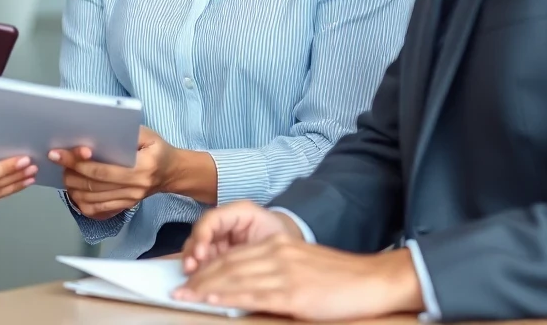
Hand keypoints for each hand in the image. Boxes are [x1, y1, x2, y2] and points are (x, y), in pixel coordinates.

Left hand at [49, 127, 179, 219]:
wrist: (172, 172)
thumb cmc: (157, 149)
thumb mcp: (148, 135)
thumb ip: (127, 132)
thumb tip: (98, 131)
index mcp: (141, 169)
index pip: (101, 170)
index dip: (77, 162)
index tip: (59, 153)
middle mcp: (134, 189)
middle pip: (92, 186)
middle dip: (70, 173)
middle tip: (57, 159)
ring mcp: (129, 201)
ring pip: (91, 199)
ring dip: (72, 187)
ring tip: (64, 172)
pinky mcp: (124, 207)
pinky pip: (97, 210)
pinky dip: (81, 202)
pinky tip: (74, 190)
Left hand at [174, 236, 423, 319]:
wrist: (370, 280)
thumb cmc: (336, 279)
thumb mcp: (300, 267)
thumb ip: (272, 272)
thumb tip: (244, 288)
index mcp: (276, 246)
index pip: (232, 256)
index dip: (207, 268)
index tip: (188, 279)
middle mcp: (275, 254)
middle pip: (228, 265)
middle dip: (200, 278)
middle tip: (176, 289)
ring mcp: (283, 272)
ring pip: (235, 278)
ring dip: (207, 288)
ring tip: (185, 295)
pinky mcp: (293, 292)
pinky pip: (253, 293)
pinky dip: (229, 296)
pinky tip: (213, 299)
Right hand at [182, 200, 301, 272]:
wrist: (294, 245)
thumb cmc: (283, 238)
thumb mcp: (274, 239)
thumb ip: (256, 247)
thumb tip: (235, 264)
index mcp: (240, 212)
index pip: (212, 219)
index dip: (202, 235)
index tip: (199, 254)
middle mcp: (225, 222)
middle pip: (200, 234)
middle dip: (192, 252)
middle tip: (189, 269)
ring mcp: (221, 237)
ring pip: (199, 247)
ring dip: (192, 262)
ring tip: (190, 276)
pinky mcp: (220, 253)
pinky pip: (206, 261)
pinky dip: (201, 271)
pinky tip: (198, 281)